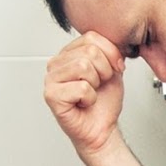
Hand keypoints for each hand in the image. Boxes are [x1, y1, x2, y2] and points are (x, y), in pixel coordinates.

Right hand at [44, 32, 125, 153]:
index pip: (91, 37)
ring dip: (96, 85)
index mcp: (69, 53)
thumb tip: (114, 42)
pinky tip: (83, 103)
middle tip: (98, 86)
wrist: (102, 128)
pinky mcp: (51, 96)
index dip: (111, 54)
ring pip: (84, 66)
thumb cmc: (103, 102)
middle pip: (89, 51)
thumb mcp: (113, 69)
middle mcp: (56, 63)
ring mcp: (51, 79)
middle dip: (104, 71)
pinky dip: (90, 98)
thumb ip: (111, 51)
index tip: (114, 69)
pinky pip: (81, 87)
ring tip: (90, 94)